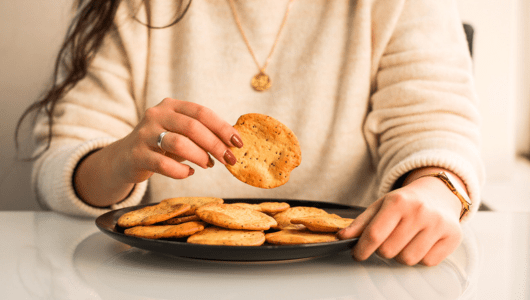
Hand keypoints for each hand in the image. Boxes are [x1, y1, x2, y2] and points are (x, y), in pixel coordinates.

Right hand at [74, 98, 242, 206]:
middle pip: (192, 127)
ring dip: (200, 156)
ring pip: (178, 143)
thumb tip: (233, 143)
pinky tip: (188, 173)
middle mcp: (156, 115)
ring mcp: (144, 134)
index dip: (222, 127)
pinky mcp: (137, 155)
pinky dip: (180, 171)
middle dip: (215, 144)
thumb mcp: (180, 134)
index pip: (201, 112)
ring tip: (209, 165)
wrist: (124, 159)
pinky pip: (164, 164)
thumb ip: (202, 134)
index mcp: (171, 106)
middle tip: (229, 159)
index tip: (238, 142)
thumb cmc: (161, 146)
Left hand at [338, 170, 462, 265]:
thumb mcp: (381, 205)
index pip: (374, 234)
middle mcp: (420, 212)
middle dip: (382, 250)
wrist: (438, 193)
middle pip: (389, 250)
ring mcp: (438, 225)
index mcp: (399, 202)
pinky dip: (420, 257)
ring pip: (407, 260)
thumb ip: (361, 223)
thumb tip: (342, 237)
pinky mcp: (452, 237)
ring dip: (400, 255)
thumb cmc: (405, 201)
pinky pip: (427, 262)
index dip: (362, 249)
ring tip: (404, 241)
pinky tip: (420, 243)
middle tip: (386, 241)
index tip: (358, 254)